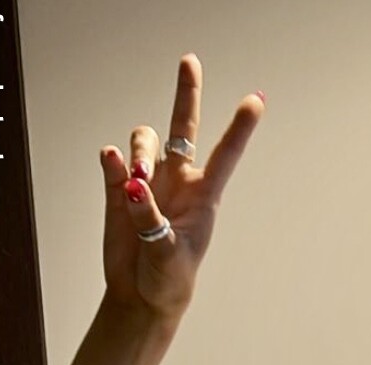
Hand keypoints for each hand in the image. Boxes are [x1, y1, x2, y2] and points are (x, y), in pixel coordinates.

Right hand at [100, 53, 262, 323]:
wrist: (140, 297)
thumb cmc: (168, 281)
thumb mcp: (168, 255)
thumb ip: (149, 217)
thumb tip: (132, 182)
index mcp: (203, 197)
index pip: (224, 155)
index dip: (239, 127)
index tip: (256, 100)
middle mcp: (178, 181)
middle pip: (183, 126)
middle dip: (186, 93)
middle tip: (189, 61)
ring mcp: (149, 182)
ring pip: (145, 140)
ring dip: (140, 151)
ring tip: (138, 180)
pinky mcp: (119, 189)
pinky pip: (114, 161)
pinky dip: (113, 160)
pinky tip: (114, 166)